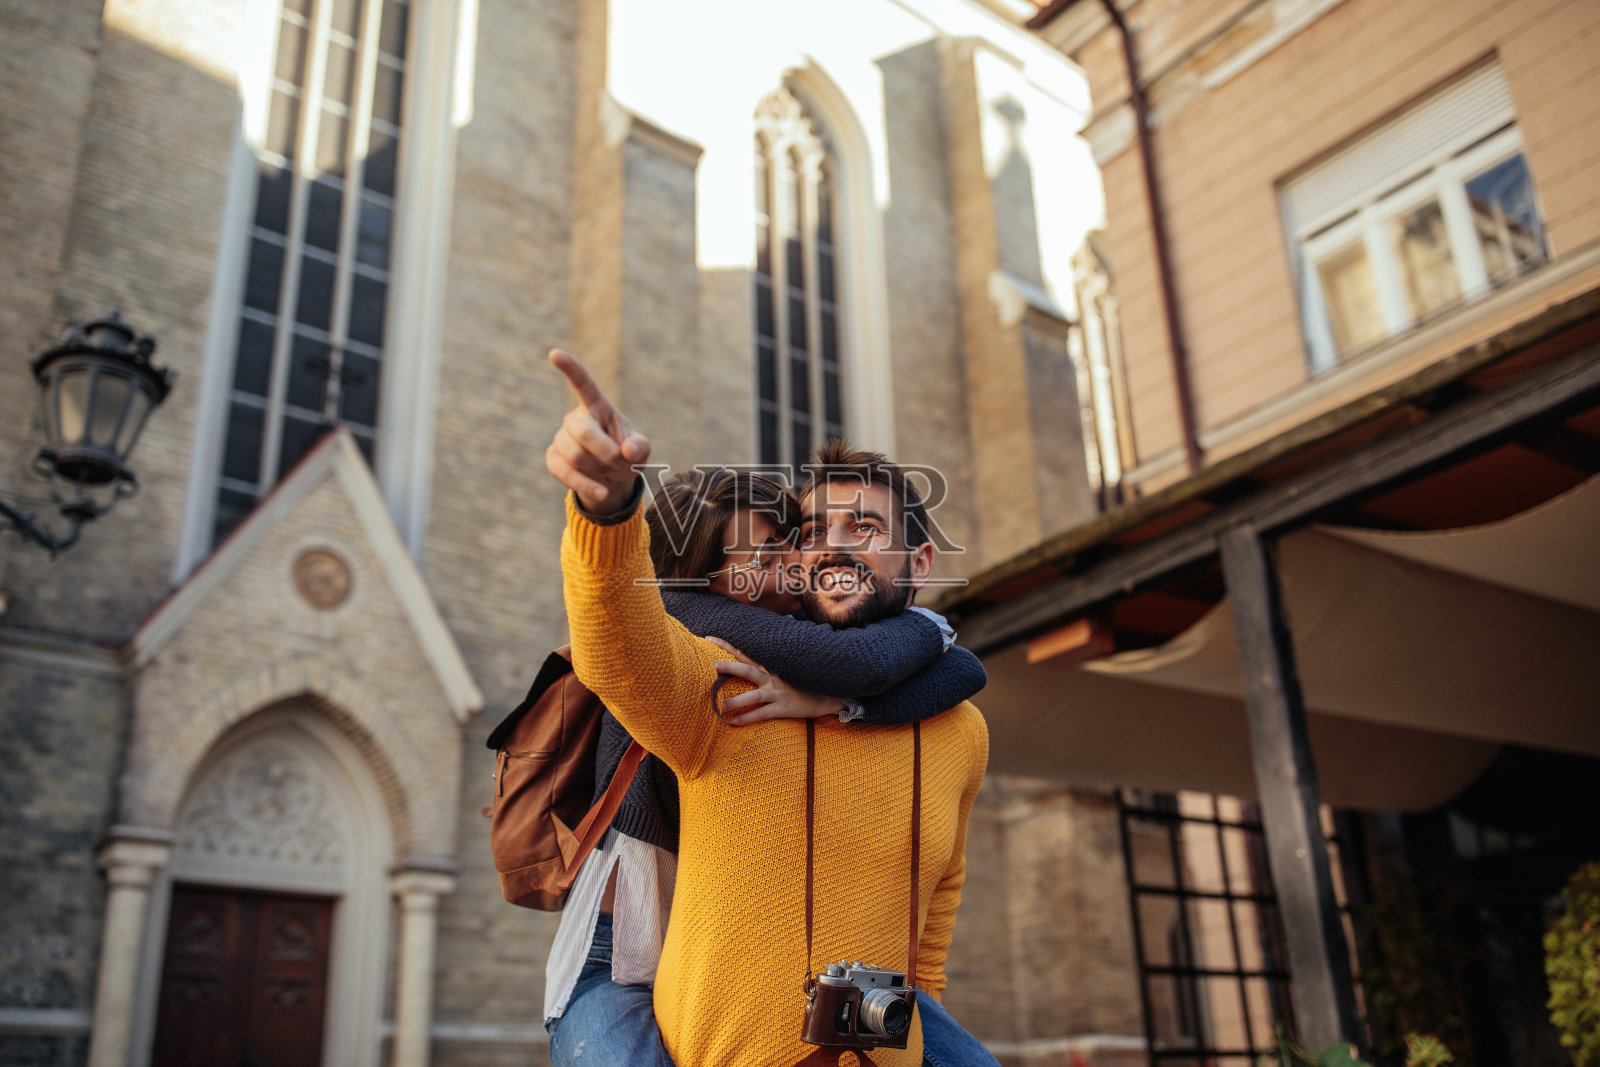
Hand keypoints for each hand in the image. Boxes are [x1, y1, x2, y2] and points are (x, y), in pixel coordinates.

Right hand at [544, 349, 651, 514]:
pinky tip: (601, 490)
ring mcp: (561, 438)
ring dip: (599, 469)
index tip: (554, 353)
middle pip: (581, 431)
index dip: (570, 369)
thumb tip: (628, 450)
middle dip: (604, 451)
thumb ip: (640, 447)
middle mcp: (575, 419)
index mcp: (597, 407)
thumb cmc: (627, 455)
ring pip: (575, 455)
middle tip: (619, 461)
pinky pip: (563, 472)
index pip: (583, 384)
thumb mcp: (641, 450)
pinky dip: (585, 484)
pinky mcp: (553, 458)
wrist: (612, 478)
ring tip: (610, 471)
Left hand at [707, 637, 845, 725]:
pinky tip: (733, 723)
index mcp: (770, 666)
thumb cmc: (803, 682)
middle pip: (748, 669)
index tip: (709, 638)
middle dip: (731, 666)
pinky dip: (747, 718)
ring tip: (721, 707)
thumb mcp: (786, 668)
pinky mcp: (783, 708)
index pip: (745, 653)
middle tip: (713, 666)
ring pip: (754, 695)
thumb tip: (753, 652)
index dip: (727, 646)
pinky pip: (762, 714)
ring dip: (736, 701)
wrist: (827, 695)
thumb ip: (769, 662)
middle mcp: (772, 677)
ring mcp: (778, 692)